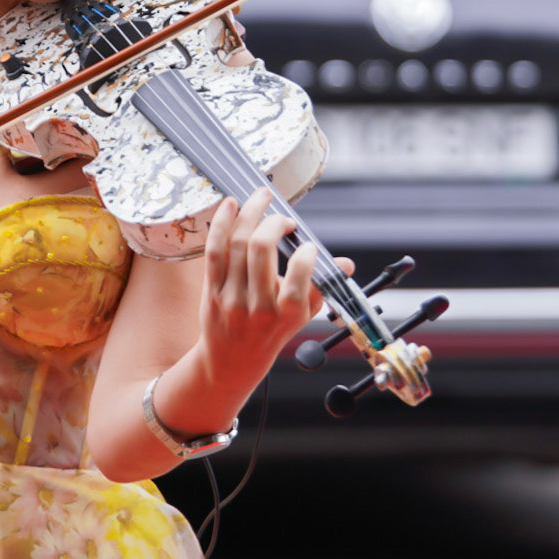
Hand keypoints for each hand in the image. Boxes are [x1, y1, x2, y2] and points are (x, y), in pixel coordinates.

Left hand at [198, 186, 353, 383]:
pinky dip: (221, 224)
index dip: (306, 253)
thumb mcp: (303, 315)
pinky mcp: (211, 291)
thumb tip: (347, 264)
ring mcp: (232, 298)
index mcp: (288, 313)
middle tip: (284, 217)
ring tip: (261, 197)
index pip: (301, 276)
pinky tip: (230, 205)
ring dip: (249, 212)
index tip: (307, 244)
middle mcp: (258, 306)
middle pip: (261, 249)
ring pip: (237, 244)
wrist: (233, 361)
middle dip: (274, 222)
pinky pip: (214, 251)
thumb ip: (322, 286)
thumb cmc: (273, 332)